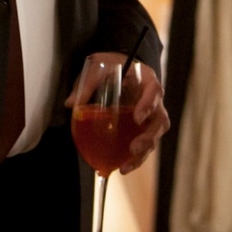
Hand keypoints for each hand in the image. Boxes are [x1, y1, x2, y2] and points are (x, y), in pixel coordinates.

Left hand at [64, 50, 169, 173]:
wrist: (116, 66)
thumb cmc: (110, 64)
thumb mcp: (97, 66)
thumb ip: (86, 83)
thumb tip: (71, 104)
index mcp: (146, 79)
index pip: (155, 91)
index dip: (148, 105)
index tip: (137, 118)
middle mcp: (153, 100)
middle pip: (160, 120)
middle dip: (149, 137)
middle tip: (134, 148)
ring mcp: (149, 116)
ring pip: (154, 137)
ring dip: (142, 154)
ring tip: (125, 167)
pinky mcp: (141, 128)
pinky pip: (143, 144)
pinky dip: (133, 158)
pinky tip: (121, 168)